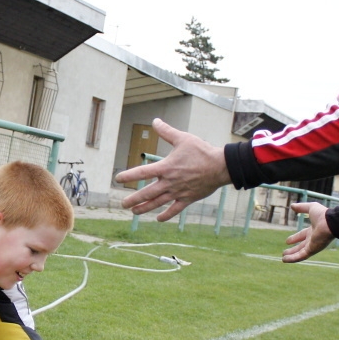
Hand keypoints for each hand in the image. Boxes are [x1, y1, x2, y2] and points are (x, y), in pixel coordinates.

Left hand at [114, 118, 229, 220]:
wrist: (220, 166)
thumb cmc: (201, 151)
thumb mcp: (183, 138)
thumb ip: (166, 131)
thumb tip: (155, 121)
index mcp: (166, 167)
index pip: (142, 172)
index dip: (129, 176)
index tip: (118, 179)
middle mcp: (169, 182)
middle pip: (147, 193)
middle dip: (133, 200)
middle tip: (123, 204)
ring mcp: (178, 192)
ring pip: (158, 203)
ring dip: (144, 208)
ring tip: (134, 212)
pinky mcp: (187, 198)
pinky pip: (175, 209)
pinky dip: (166, 215)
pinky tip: (158, 219)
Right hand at [283, 202, 334, 262]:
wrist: (330, 222)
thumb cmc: (322, 215)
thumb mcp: (310, 208)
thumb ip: (301, 207)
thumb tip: (292, 206)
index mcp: (313, 230)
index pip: (302, 236)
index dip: (295, 238)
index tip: (287, 241)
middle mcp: (313, 239)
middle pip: (301, 246)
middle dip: (293, 250)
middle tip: (285, 252)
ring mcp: (313, 246)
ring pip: (300, 253)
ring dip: (292, 256)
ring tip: (283, 259)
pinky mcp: (312, 250)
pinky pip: (301, 256)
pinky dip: (293, 258)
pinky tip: (285, 260)